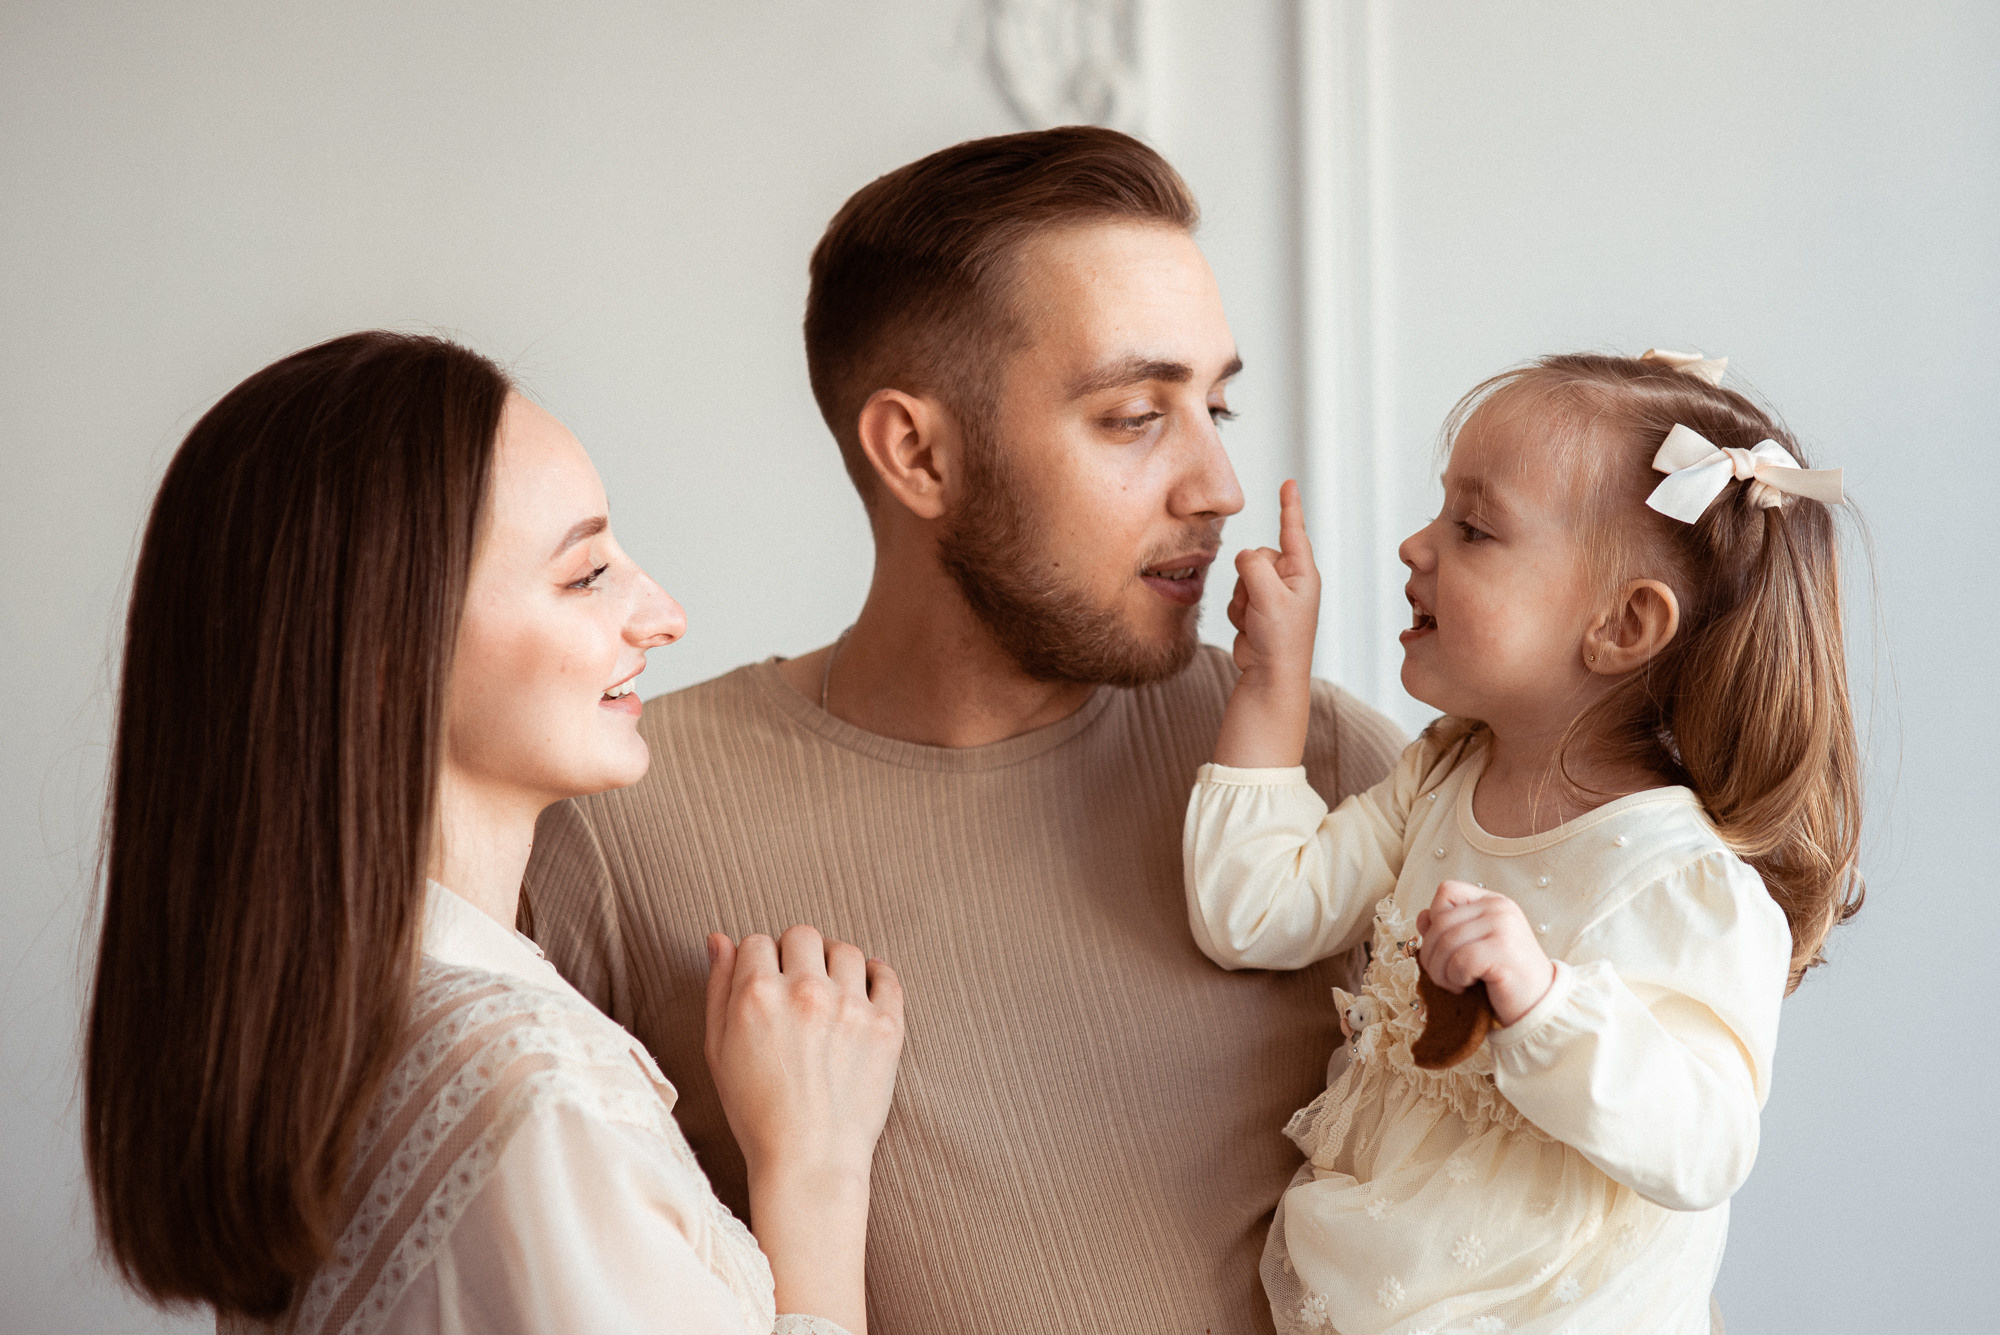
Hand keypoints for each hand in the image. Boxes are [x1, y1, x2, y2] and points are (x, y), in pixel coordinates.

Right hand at [704, 925, 904, 1192]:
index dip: (758, 962)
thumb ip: (718, 988)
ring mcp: (850, 1006)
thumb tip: (719, 939)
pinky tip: (862, 993)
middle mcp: (805, 991)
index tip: (765, 984)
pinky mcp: (885, 1025)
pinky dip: (875, 977)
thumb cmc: (756, 1112)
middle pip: (802, 936)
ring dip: (834, 965)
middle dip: (794, 956)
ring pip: (845, 950)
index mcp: (757, 994)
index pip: (757, 941)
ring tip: (828, 996)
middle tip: (795, 990)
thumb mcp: (718, 1050)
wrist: (810, 1161)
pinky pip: (886, 975)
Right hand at [1226, 479, 1320, 690]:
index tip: (1289, 483)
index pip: (1294, 531)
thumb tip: (1244, 556)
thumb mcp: (1269, 596)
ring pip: (1242, 576)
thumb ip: (1254, 566)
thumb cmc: (1281, 640)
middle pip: (1257, 556)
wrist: (1270, 676)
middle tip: (1260, 605)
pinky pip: (1236, 596)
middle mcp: (1290, 581)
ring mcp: (1273, 596)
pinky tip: (1251, 629)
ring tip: (1257, 621)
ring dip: (1242, 599)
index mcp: (1303, 573)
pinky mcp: (1257, 609)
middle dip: (1249, 577)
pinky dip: (1238, 612)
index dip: (1290, 505)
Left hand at [1416, 881, 1554, 1027]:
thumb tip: (1422, 917)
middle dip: (1432, 954)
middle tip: (1444, 976)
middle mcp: (1499, 908)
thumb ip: (1447, 929)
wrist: (1538, 1005)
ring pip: (1446, 942)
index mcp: (1493, 901)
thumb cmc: (1501, 978)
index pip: (1447, 891)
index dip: (1436, 918)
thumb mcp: (1472, 946)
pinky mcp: (1503, 950)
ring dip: (1441, 971)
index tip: (1447, 946)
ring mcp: (1503, 926)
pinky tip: (1468, 986)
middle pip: (1440, 920)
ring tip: (1456, 984)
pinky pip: (1459, 960)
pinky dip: (1456, 978)